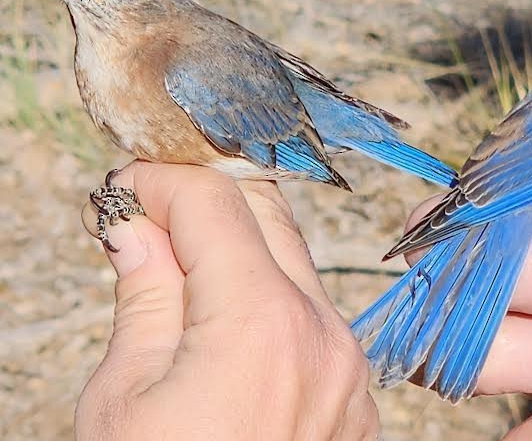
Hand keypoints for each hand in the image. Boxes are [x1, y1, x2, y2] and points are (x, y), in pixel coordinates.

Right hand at [75, 163, 378, 440]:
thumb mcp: (125, 399)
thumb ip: (145, 296)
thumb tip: (138, 228)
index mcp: (262, 325)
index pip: (217, 204)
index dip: (164, 183)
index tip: (129, 187)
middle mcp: (324, 335)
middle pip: (270, 218)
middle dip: (209, 202)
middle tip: (153, 215)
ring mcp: (349, 368)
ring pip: (298, 266)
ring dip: (243, 251)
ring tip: (182, 272)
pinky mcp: (355, 397)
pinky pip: (318, 319)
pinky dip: (273, 302)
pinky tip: (225, 326)